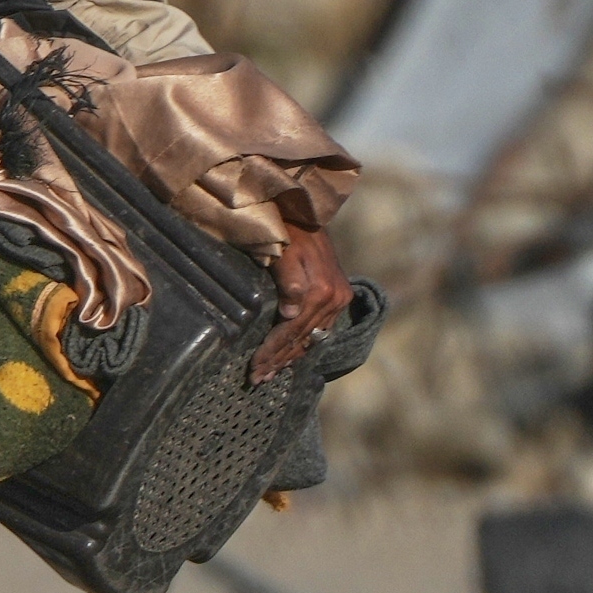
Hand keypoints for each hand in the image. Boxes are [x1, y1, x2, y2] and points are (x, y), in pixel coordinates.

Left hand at [249, 224, 352, 385]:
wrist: (303, 213)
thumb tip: (290, 315)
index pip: (291, 332)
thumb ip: (288, 282)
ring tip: (270, 374)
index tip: (254, 369)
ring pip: (312, 338)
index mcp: (320, 291)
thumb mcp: (282, 253)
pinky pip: (321, 329)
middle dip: (278, 361)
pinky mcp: (339, 295)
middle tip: (257, 379)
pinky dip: (305, 344)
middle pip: (301, 339)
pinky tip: (292, 356)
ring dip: (291, 358)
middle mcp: (334, 299)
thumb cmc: (284, 232)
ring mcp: (339, 299)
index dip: (271, 352)